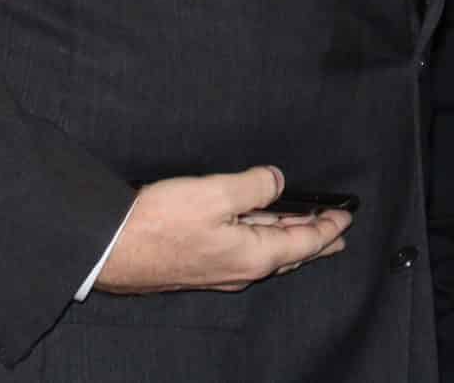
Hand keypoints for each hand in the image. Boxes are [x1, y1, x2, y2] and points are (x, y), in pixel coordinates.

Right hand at [93, 167, 351, 293]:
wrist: (106, 250)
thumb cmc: (157, 224)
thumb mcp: (216, 192)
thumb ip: (256, 185)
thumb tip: (277, 182)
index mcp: (253, 255)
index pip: (306, 242)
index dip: (330, 227)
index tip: (348, 216)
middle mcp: (240, 269)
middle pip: (289, 253)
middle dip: (315, 238)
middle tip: (336, 231)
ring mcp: (218, 271)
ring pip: (265, 252)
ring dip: (288, 237)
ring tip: (306, 229)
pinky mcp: (198, 265)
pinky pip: (242, 251)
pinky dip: (260, 236)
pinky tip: (258, 225)